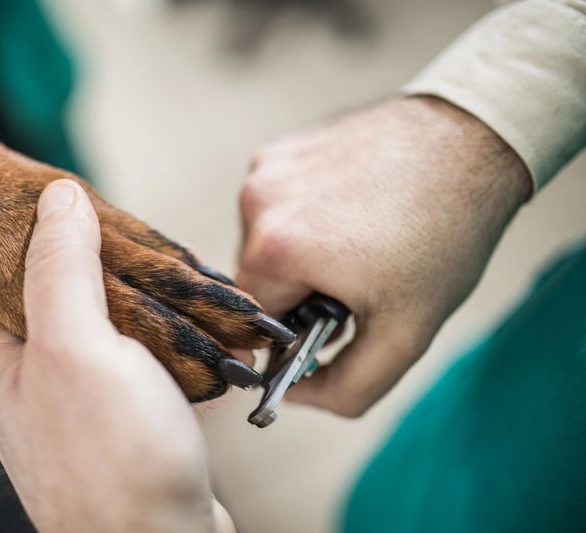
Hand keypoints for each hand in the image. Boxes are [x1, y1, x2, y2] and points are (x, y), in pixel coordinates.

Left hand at [0, 180, 233, 532]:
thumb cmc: (113, 458)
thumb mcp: (77, 347)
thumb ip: (62, 268)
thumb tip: (58, 194)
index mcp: (2, 363)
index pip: (22, 275)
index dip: (65, 240)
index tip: (111, 221)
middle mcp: (34, 388)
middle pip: (73, 303)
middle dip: (124, 278)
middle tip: (170, 262)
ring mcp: (80, 413)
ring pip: (115, 338)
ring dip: (156, 316)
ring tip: (197, 299)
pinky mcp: (123, 433)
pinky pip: (143, 373)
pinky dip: (172, 354)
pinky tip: (202, 347)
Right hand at [237, 96, 530, 416]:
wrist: (472, 140)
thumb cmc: (444, 235)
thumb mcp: (406, 334)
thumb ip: (345, 388)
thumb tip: (293, 396)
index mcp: (276, 250)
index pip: (255, 323)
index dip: (295, 334)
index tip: (333, 322)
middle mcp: (257, 203)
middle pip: (257, 281)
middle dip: (299, 292)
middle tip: (356, 281)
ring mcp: (266, 169)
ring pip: (264, 242)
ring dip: (299, 253)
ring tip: (358, 238)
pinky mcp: (280, 148)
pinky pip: (275, 204)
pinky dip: (303, 216)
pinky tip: (351, 206)